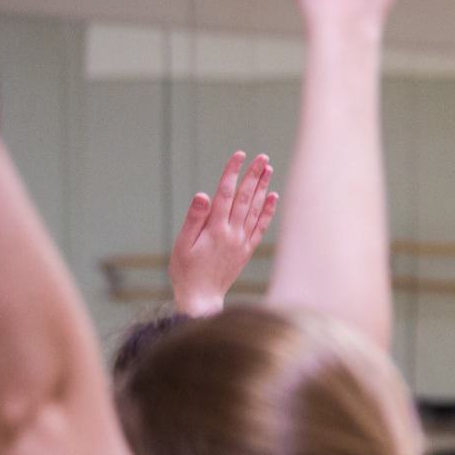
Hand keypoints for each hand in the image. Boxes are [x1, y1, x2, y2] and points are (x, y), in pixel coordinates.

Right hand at [171, 152, 278, 316]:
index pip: (226, 193)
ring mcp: (242, 242)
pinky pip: (261, 227)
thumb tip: (204, 194)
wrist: (202, 298)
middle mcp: (233, 233)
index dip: (232, 172)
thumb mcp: (183, 245)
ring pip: (255, 210)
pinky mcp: (247, 250)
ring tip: (268, 170)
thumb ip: (194, 219)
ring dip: (262, 188)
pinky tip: (272, 197)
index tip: (239, 155)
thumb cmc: (186, 271)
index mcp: (215, 229)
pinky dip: (267, 211)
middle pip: (245, 198)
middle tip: (262, 157)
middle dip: (254, 176)